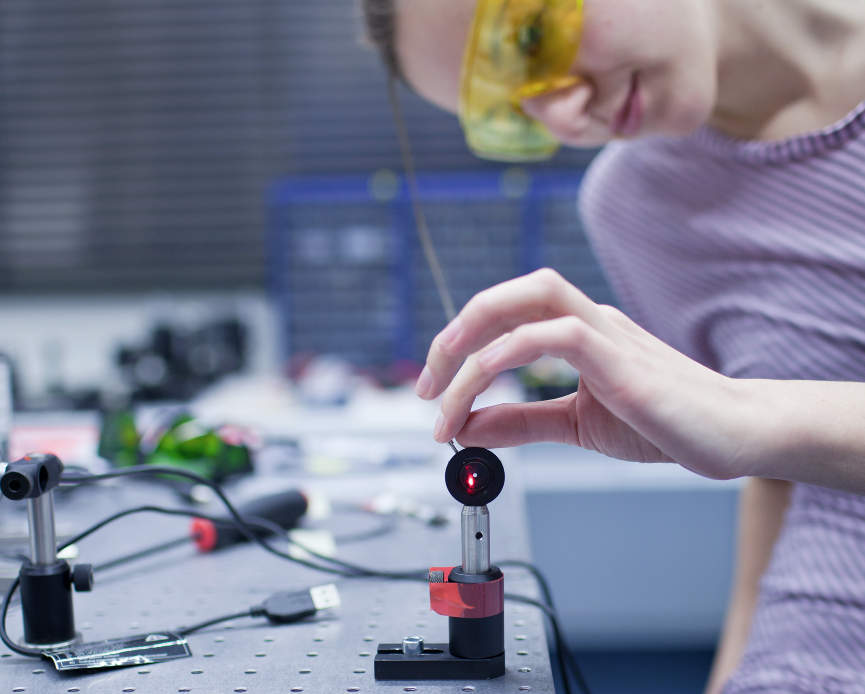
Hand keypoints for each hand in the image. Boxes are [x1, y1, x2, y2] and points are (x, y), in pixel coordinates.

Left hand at [414, 269, 760, 480]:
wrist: (736, 435)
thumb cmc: (666, 422)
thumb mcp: (576, 424)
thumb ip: (522, 421)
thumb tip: (467, 426)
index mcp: (580, 333)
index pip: (507, 315)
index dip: (460, 344)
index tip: (432, 392)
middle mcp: (589, 321)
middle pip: (512, 292)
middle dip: (456, 331)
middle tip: (425, 384)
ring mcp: (608, 334)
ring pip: (530, 298)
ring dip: (471, 341)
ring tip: (440, 390)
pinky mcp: (623, 359)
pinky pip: (557, 334)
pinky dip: (509, 354)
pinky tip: (485, 385)